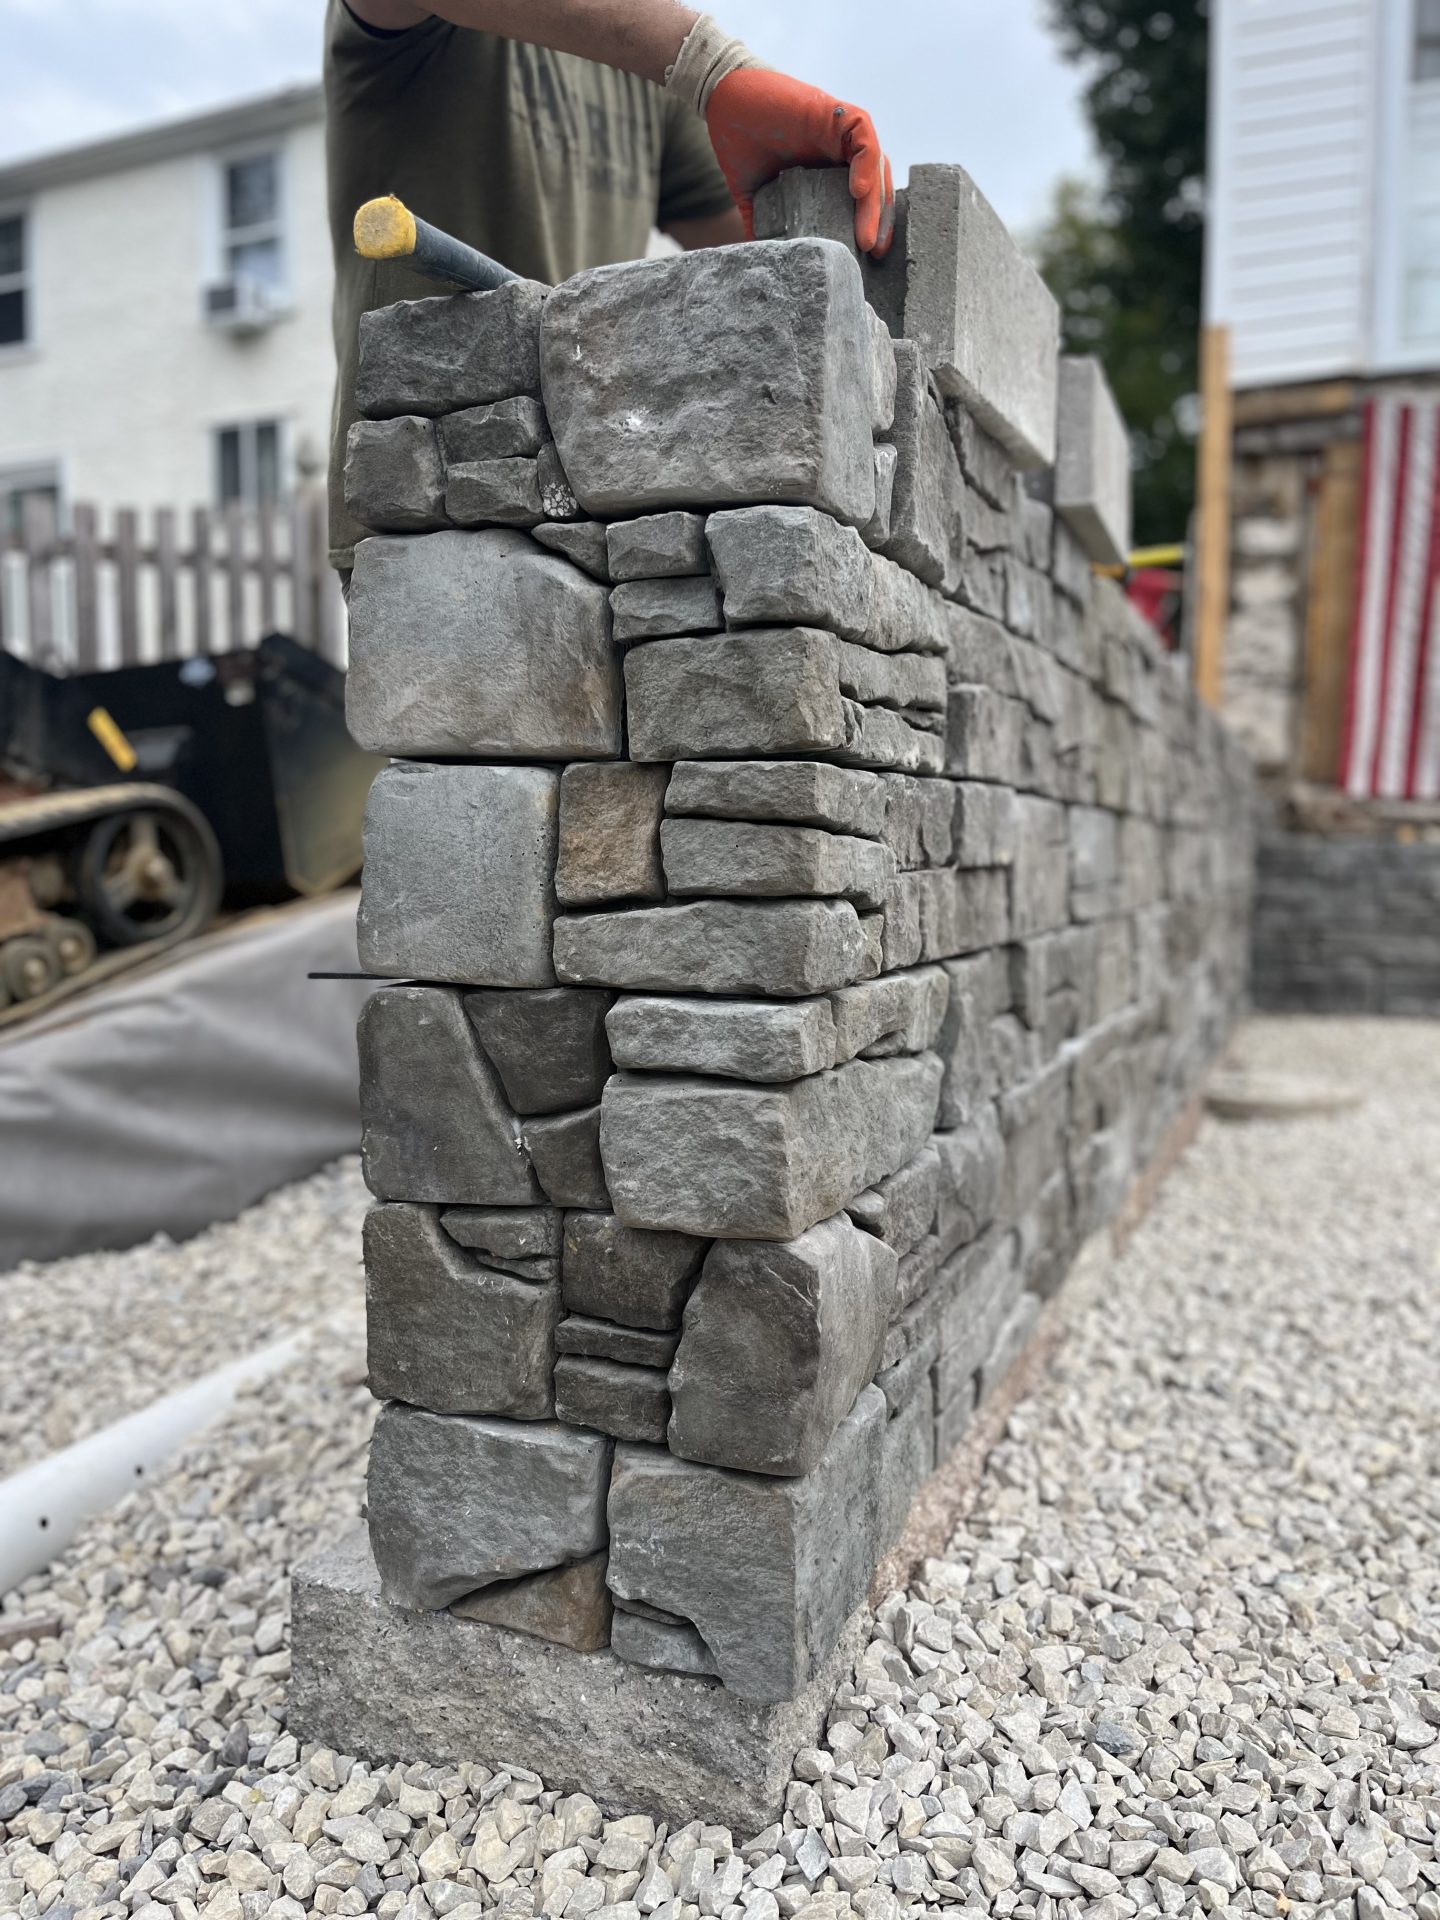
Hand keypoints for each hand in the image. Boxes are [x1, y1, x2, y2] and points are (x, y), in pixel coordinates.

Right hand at [704, 68, 895, 256]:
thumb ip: (762, 222)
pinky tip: (857, 192)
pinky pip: (864, 137)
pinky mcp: (835, 112)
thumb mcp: (752, 194)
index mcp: (823, 170)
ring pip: (874, 165)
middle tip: (872, 252)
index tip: (864, 255)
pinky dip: (867, 164)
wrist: (722, 100)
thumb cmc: (737, 142)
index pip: (858, 200)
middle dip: (878, 220)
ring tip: (867, 237)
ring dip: (875, 201)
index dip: (865, 226)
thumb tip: (763, 257)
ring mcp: (838, 131)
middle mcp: (837, 150)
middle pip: (874, 185)